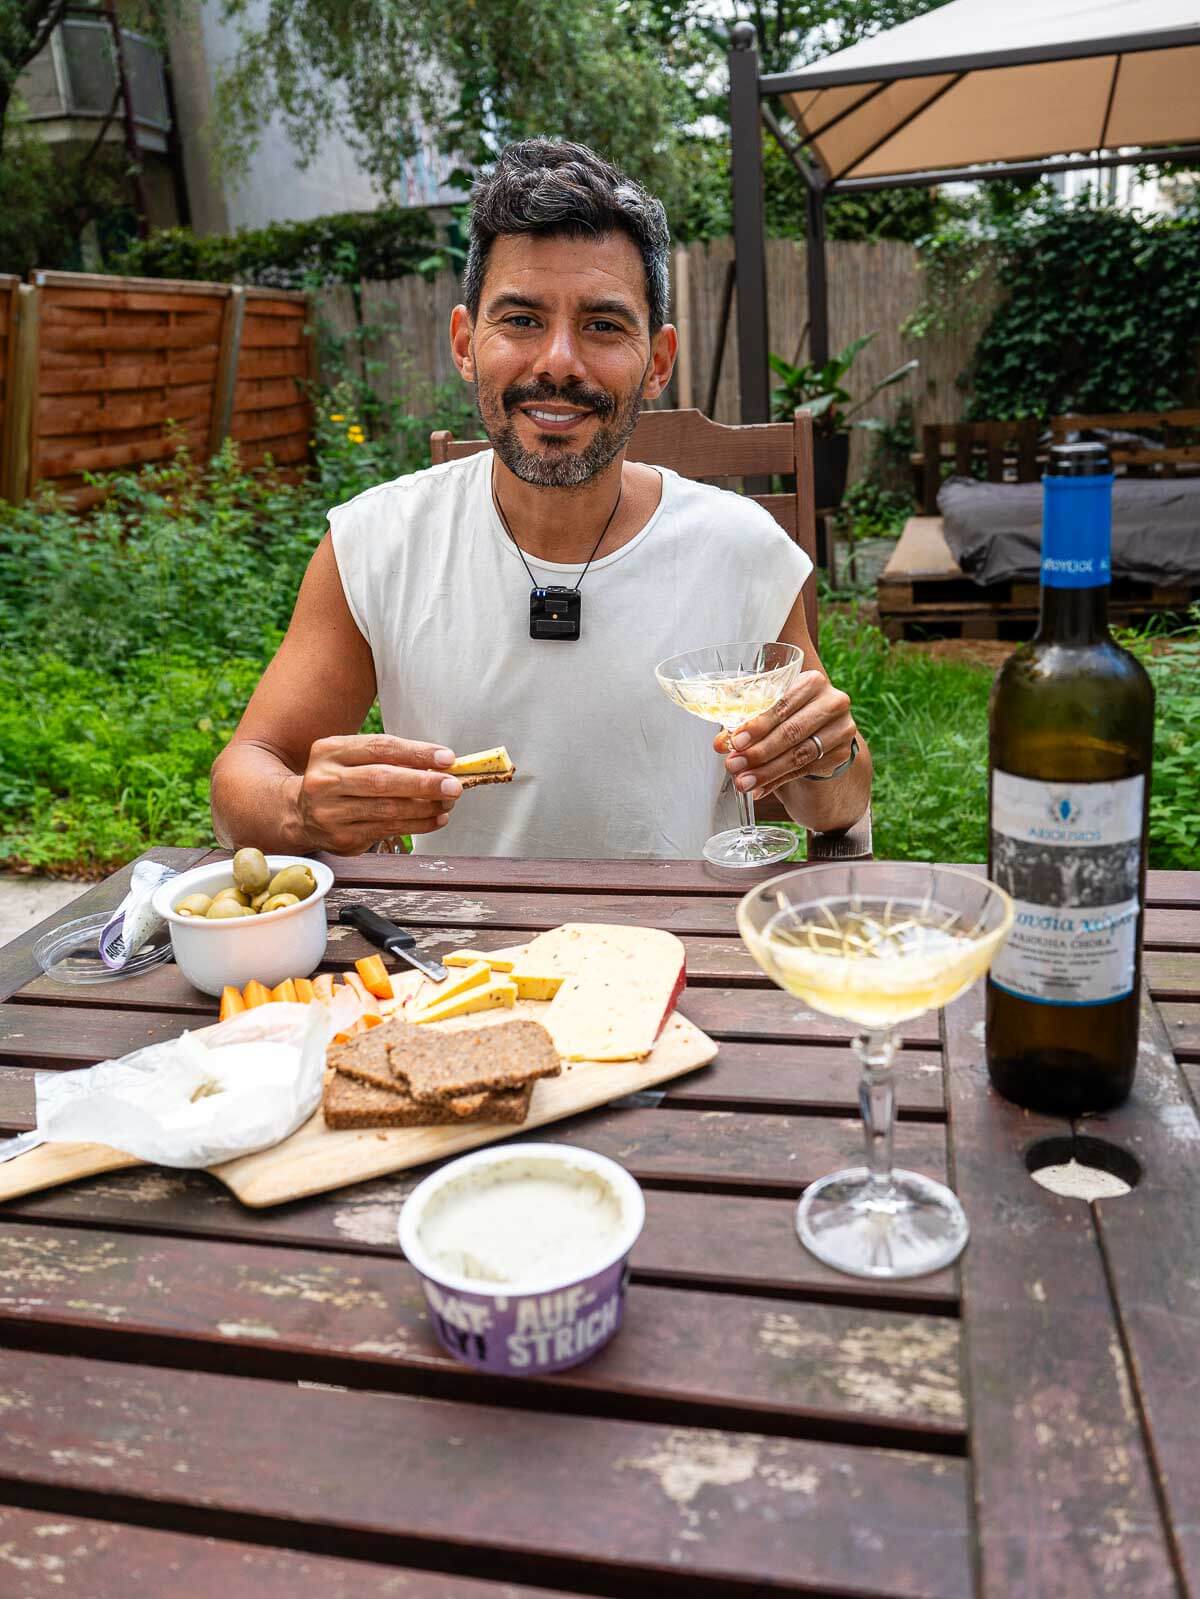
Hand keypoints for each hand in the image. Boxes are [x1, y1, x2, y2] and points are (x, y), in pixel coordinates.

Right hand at [295, 735, 461, 853]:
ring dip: (425, 808)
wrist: (299, 812)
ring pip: (387, 810)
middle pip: (382, 780)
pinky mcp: (341, 838)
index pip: (380, 747)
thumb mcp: (352, 757)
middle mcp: (326, 781)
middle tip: (453, 786)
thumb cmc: (339, 779)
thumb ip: (390, 757)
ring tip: (447, 803)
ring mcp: (331, 812)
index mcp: (330, 751)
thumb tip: (440, 764)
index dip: (416, 753)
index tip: (447, 758)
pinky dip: (416, 825)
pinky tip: (434, 819)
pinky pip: (387, 830)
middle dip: (423, 783)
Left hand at [714, 670, 856, 799]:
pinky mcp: (841, 753)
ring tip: (744, 781)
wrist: (821, 728)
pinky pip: (805, 770)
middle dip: (758, 752)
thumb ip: (747, 724)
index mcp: (812, 682)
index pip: (782, 705)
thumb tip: (722, 744)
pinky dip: (778, 781)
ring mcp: (841, 729)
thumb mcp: (770, 711)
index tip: (735, 742)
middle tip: (734, 765)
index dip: (758, 725)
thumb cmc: (790, 714)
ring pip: (800, 755)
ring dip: (766, 771)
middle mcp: (833, 703)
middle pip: (792, 732)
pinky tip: (760, 788)